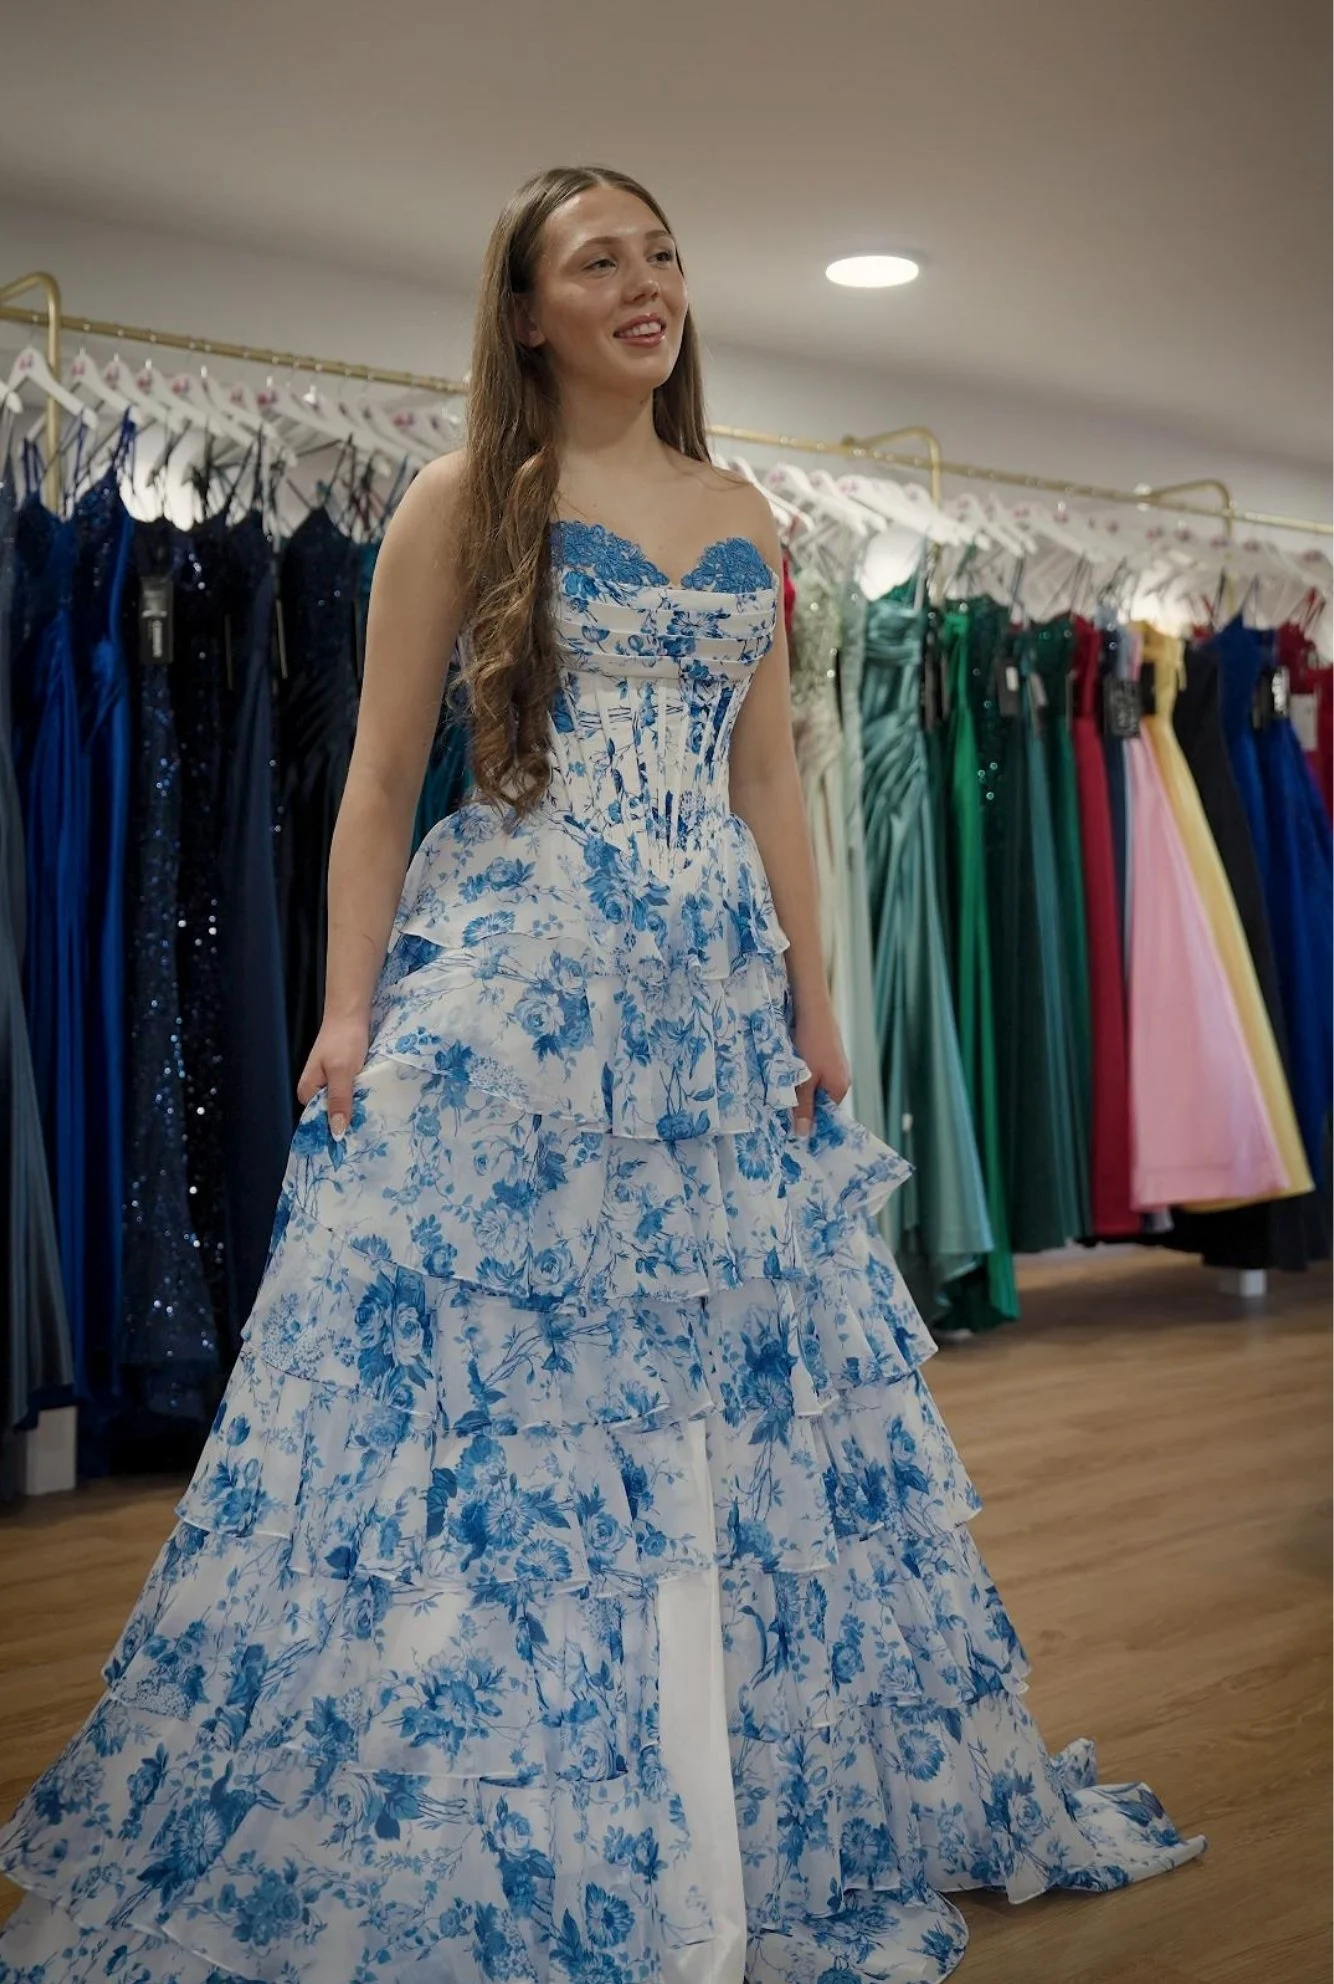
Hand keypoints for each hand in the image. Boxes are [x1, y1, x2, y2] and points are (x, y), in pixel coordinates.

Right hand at [297, 1012, 370, 1138]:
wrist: (351, 1012)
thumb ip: (339, 1101)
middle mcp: (315, 1089)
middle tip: (368, 1135)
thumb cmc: (344, 1041)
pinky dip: (359, 1097)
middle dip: (347, 1122)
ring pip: (342, 1104)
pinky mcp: (341, 1075)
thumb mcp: (342, 1073)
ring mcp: (328, 1081)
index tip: (353, 1144)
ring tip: (373, 1125)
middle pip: (330, 1114)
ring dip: (356, 1110)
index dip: (334, 1132)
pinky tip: (372, 1104)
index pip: (318, 1122)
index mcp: (307, 1092)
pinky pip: (349, 1093)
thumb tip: (337, 1132)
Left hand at [790, 994, 850, 1136]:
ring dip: (800, 1086)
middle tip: (781, 1106)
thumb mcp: (804, 1081)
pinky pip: (815, 1070)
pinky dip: (802, 1072)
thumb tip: (803, 1134)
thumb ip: (803, 1107)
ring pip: (815, 1083)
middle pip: (820, 1099)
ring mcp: (836, 1063)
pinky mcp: (827, 1052)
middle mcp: (842, 1077)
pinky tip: (789, 1068)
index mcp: (841, 1087)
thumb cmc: (810, 1045)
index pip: (825, 1114)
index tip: (790, 1125)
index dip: (808, 1118)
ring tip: (783, 1085)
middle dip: (803, 1101)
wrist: (812, 1008)